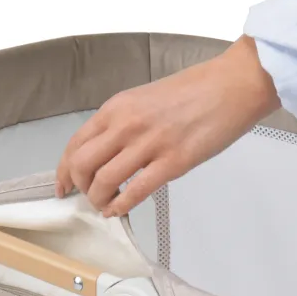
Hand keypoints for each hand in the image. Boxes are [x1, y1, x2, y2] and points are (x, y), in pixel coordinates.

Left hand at [55, 35, 280, 216]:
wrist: (234, 84)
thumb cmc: (195, 91)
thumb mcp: (144, 99)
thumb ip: (121, 124)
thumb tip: (105, 154)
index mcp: (117, 108)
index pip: (76, 144)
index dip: (63, 171)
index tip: (63, 186)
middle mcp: (126, 124)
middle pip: (82, 165)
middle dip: (79, 187)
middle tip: (87, 197)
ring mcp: (149, 143)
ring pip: (104, 181)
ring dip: (99, 200)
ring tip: (105, 205)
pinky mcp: (172, 162)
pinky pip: (135, 192)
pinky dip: (120, 206)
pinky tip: (119, 211)